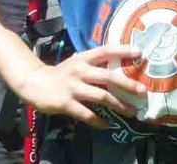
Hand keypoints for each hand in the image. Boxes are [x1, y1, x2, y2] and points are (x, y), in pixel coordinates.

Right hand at [14, 44, 145, 127]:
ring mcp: (73, 87)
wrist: (34, 83)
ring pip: (101, 96)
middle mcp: (79, 70)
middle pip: (107, 76)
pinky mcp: (66, 103)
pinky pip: (86, 113)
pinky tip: (107, 125)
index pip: (105, 51)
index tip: (140, 53)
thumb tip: (118, 66)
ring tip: (132, 112)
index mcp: (83, 59)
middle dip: (127, 84)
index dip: (122, 51)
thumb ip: (94, 65)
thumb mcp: (76, 63)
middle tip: (142, 91)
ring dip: (119, 105)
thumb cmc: (61, 73)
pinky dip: (98, 121)